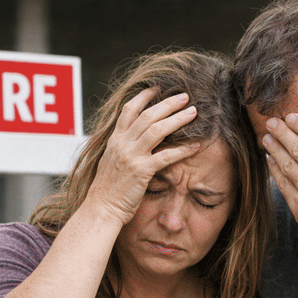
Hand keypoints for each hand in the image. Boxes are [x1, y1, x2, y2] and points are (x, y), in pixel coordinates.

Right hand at [86, 88, 199, 224]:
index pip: (129, 110)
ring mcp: (131, 156)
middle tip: (185, 96)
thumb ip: (122, 149)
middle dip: (168, 104)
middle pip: (147, 115)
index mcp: (115, 140)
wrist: (101, 208)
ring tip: (193, 113)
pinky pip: (166, 156)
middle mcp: (122, 144)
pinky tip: (196, 146)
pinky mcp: (141, 171)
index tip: (158, 88)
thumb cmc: (107, 189)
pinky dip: (182, 149)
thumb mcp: (110, 162)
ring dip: (177, 119)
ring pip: (157, 130)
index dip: (144, 97)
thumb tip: (133, 141)